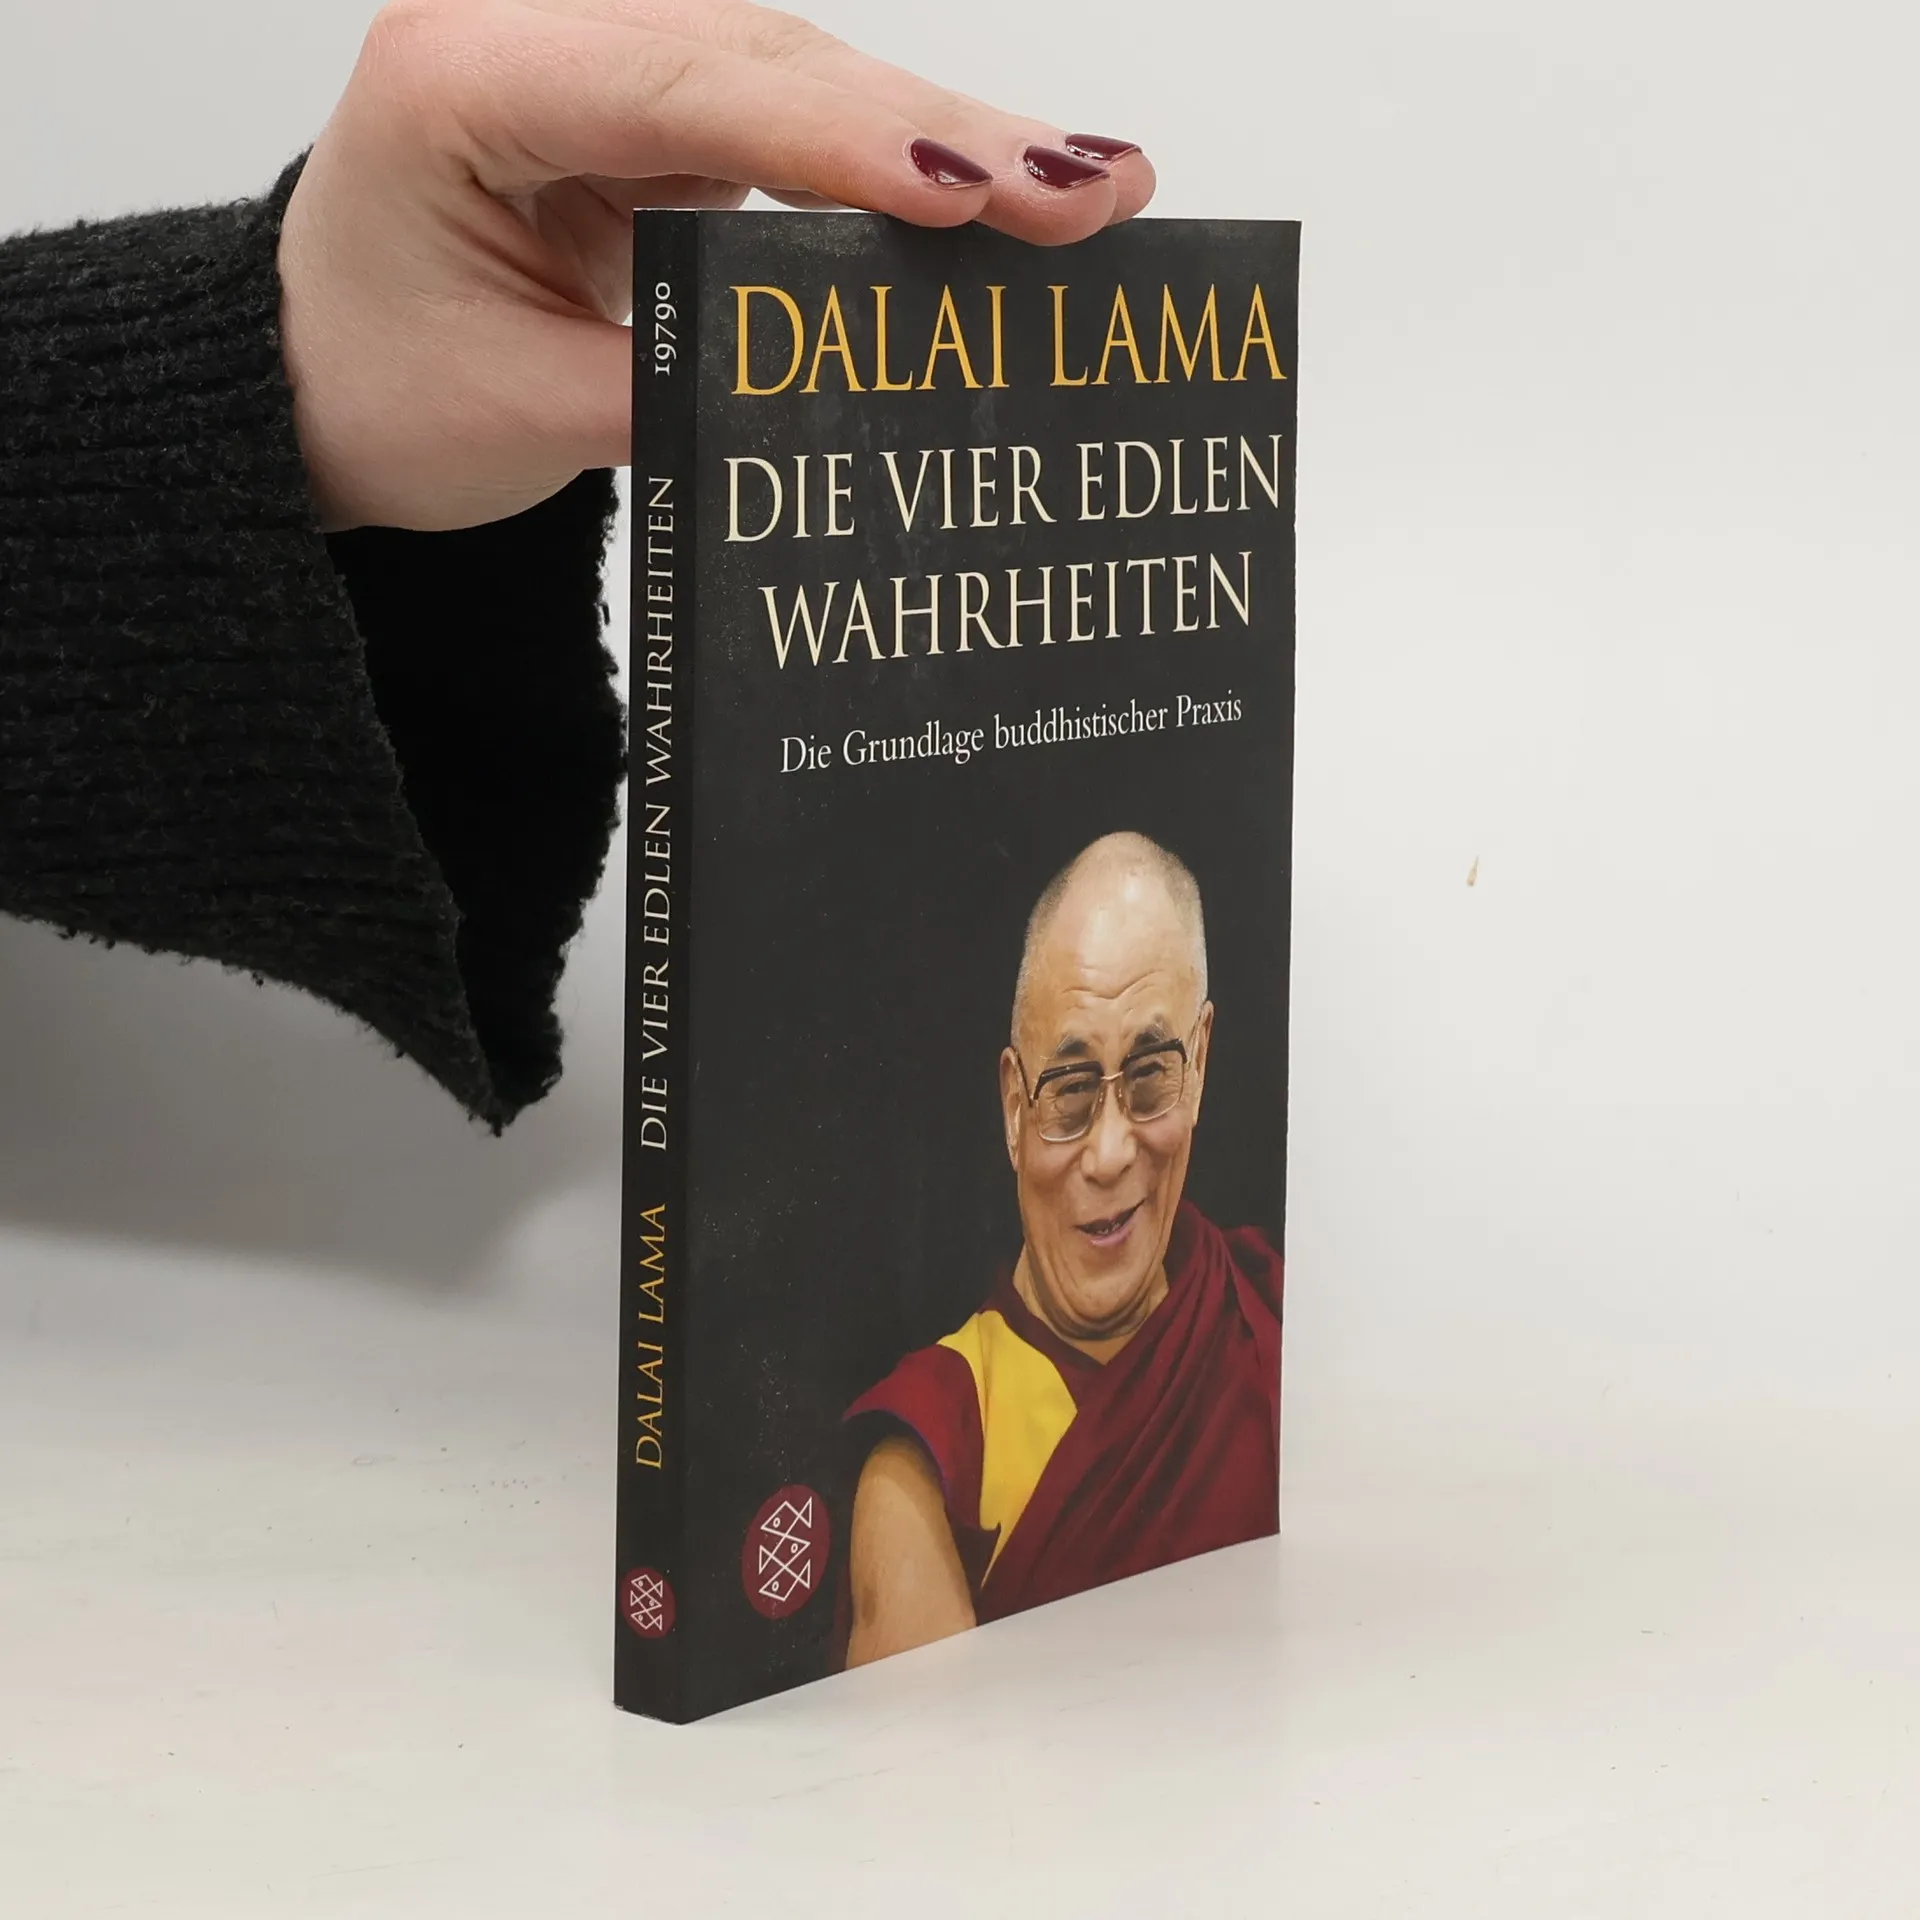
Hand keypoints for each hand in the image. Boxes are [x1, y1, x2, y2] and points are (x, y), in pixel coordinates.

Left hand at [278, 0, 1155, 532]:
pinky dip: (896, 158)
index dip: (840, 137)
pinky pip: (797, 114)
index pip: (684, 88)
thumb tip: (836, 398)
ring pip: (803, 73)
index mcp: (464, 79)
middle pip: (769, 59)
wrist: (315, 373)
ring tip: (1087, 190)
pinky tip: (995, 187)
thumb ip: (676, 397)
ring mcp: (604, 55)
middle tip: (1091, 193)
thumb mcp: (517, 416)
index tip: (968, 190)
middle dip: (937, 129)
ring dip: (944, 136)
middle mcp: (538, 31)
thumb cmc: (378, 387)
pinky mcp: (656, 102)